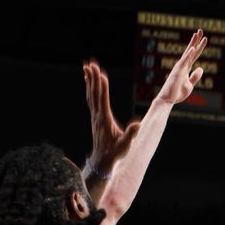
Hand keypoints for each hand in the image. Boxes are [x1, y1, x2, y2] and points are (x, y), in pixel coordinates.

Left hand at [83, 60, 140, 175]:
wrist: (101, 161)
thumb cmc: (115, 153)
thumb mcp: (125, 145)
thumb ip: (130, 134)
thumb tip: (137, 124)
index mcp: (105, 120)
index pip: (103, 100)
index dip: (102, 87)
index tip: (102, 74)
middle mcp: (97, 116)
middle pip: (94, 93)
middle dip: (93, 78)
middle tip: (91, 63)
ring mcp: (94, 116)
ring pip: (90, 94)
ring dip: (89, 80)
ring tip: (87, 66)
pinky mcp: (94, 117)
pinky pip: (90, 99)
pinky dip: (89, 88)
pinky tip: (88, 81)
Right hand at [156, 30, 207, 104]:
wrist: (168, 100)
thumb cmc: (177, 93)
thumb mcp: (189, 85)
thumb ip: (195, 76)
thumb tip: (201, 67)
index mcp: (186, 68)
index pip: (195, 56)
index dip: (200, 47)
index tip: (204, 38)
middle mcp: (182, 66)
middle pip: (191, 51)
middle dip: (196, 40)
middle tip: (201, 30)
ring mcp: (179, 68)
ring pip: (188, 54)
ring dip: (193, 43)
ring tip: (197, 34)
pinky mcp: (177, 72)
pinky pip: (183, 62)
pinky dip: (188, 55)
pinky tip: (193, 48)